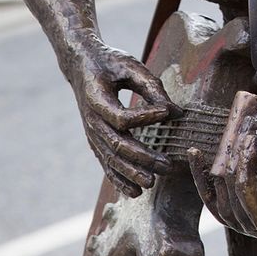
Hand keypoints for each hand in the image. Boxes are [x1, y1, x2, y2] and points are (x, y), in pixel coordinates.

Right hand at [67, 38, 174, 197]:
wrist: (81, 66)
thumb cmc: (109, 63)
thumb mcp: (129, 66)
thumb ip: (152, 86)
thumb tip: (175, 112)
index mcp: (97, 99)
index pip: (121, 117)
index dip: (145, 117)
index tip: (167, 112)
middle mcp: (92, 121)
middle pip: (117, 145)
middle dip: (142, 157)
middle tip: (167, 164)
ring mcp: (92, 134)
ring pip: (111, 159)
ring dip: (131, 173)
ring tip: (152, 183)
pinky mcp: (95, 141)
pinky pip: (106, 164)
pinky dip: (119, 179)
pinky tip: (135, 192)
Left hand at [187, 91, 256, 248]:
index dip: (250, 179)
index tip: (250, 142)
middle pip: (240, 214)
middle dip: (234, 170)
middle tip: (240, 132)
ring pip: (227, 212)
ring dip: (220, 172)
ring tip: (227, 137)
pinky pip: (225, 204)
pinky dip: (208, 181)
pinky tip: (198, 154)